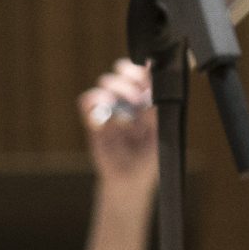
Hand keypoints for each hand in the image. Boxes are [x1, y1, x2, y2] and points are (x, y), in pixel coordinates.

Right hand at [78, 59, 156, 199]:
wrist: (130, 180)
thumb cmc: (149, 158)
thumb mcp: (160, 136)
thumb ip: (157, 114)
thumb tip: (157, 90)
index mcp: (148, 100)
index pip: (145, 73)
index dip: (145, 69)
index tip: (149, 70)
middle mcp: (129, 99)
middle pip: (124, 71)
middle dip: (130, 77)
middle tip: (135, 96)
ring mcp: (110, 108)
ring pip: (107, 82)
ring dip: (114, 88)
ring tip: (121, 102)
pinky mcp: (94, 121)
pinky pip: (88, 103)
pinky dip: (93, 100)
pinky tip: (102, 105)